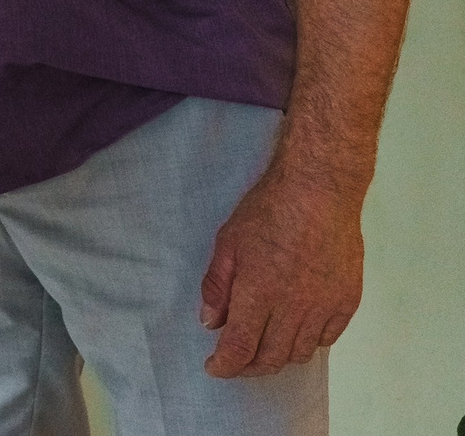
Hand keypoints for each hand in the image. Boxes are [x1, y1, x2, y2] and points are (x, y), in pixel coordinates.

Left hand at [201, 168, 365, 376]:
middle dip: (249, 367)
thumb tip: (210, 323)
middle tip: (236, 362)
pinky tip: (297, 332)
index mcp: (259, 293)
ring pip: (301, 352)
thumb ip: (217, 285)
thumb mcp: (228, 242)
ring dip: (279, 356)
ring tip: (264, 348)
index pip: (240, 347)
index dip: (225, 365)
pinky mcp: (348, 301)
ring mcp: (325, 306)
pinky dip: (309, 343)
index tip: (215, 367)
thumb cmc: (269, 210)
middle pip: (272, 357)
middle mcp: (294, 306)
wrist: (320, 191)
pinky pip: (328, 338)